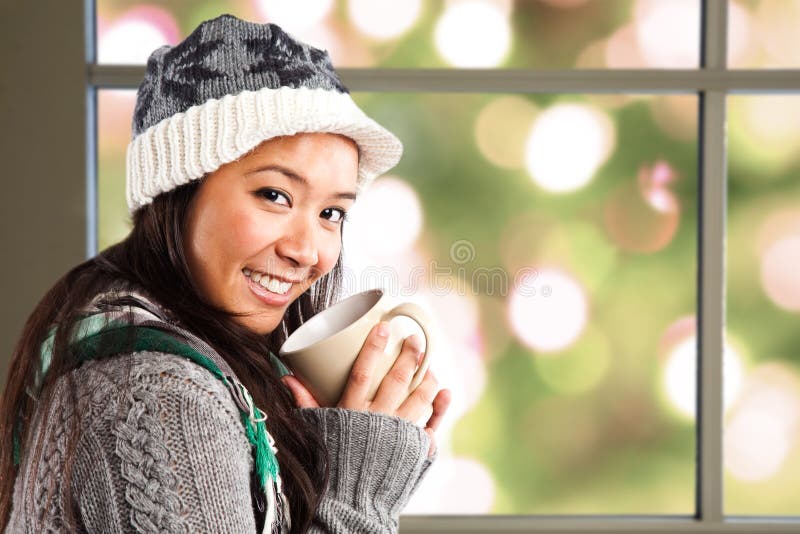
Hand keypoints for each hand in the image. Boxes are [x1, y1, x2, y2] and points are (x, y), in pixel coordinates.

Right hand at [281, 321, 451, 456]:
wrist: (353, 505)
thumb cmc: (333, 466)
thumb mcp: (317, 431)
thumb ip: (305, 404)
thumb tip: (288, 380)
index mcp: (353, 413)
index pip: (364, 372)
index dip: (374, 347)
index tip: (384, 329)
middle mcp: (380, 420)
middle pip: (398, 380)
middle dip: (409, 356)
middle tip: (415, 341)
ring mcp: (400, 434)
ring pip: (420, 398)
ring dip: (428, 379)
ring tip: (429, 367)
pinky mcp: (416, 449)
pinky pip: (433, 424)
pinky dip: (441, 408)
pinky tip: (445, 394)